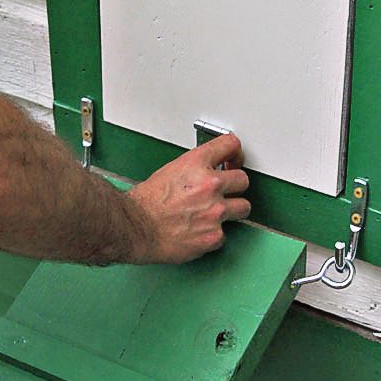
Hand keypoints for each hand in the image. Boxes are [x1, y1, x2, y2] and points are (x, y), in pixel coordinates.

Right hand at [128, 133, 249, 263]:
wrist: (136, 227)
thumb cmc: (147, 202)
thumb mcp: (171, 170)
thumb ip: (195, 168)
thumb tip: (209, 170)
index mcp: (197, 163)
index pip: (231, 145)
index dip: (234, 153)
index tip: (234, 160)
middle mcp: (210, 185)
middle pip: (243, 179)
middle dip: (235, 185)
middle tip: (227, 191)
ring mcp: (215, 211)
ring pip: (243, 207)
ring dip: (232, 210)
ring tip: (216, 212)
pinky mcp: (214, 235)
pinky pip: (225, 233)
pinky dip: (214, 233)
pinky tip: (201, 230)